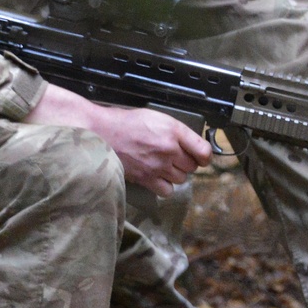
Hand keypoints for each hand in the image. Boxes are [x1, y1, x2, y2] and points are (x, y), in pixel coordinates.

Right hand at [25, 83, 212, 195]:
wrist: (102, 134)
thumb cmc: (126, 123)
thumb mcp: (156, 118)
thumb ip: (176, 131)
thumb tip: (191, 143)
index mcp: (173, 130)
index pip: (203, 150)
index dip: (205, 156)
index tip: (202, 156)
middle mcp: (169, 149)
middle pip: (192, 166)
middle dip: (186, 162)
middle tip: (175, 157)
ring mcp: (158, 166)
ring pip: (181, 178)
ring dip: (176, 174)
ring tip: (164, 166)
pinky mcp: (147, 179)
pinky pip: (167, 190)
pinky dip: (165, 186)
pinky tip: (158, 177)